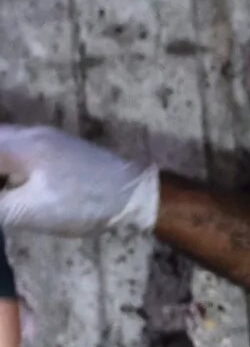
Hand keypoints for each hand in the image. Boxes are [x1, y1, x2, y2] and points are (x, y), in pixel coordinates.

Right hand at [0, 125, 159, 235]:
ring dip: (1, 170)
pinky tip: (14, 190)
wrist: (138, 194)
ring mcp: (46, 139)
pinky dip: (9, 168)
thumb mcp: (33, 211)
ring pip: (4, 146)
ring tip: (8, 197)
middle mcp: (29, 134)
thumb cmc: (85, 203)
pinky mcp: (59, 150)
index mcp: (19, 145)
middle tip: (4, 201)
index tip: (0, 202)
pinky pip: (19, 151)